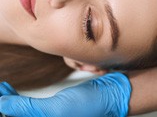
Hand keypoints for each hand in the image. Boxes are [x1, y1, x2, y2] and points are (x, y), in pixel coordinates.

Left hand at [0, 72, 130, 116]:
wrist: (109, 94)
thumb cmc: (88, 105)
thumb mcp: (56, 109)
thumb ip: (28, 109)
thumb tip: (2, 105)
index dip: (4, 110)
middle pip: (18, 116)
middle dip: (4, 104)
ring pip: (21, 111)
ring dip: (7, 100)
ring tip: (1, 88)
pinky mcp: (52, 108)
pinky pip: (29, 105)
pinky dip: (17, 98)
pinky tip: (10, 91)